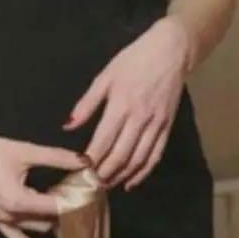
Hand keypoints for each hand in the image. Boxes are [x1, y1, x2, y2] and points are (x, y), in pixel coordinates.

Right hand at [0, 126, 89, 237]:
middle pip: (49, 220)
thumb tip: (85, 161)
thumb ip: (57, 158)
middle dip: (70, 212)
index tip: (96, 194)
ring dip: (55, 224)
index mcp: (18, 201)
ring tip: (78, 218)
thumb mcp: (25, 151)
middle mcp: (10, 217)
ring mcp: (1, 221)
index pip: (57, 207)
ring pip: (36, 229)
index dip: (78, 201)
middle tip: (91, 201)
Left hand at [62, 16, 192, 190]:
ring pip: (138, 160)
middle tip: (90, 185)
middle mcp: (139, 118)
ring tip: (106, 186)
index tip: (78, 172)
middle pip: (120, 155)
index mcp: (121, 104)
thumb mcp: (105, 76)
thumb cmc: (133, 60)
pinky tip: (131, 182)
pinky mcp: (167, 126)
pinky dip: (143, 172)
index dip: (90, 160)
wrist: (170, 51)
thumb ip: (87, 103)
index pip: (102, 141)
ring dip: (121, 176)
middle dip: (104, 174)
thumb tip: (68, 125)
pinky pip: (155, 155)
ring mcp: (156, 124)